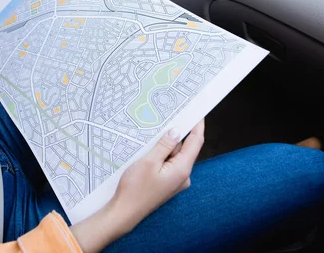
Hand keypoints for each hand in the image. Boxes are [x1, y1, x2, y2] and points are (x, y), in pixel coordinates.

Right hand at [71, 120, 204, 252]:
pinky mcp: (166, 184)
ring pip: (174, 156)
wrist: (124, 212)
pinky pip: (167, 164)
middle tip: (168, 118)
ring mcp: (175, 181)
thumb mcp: (148, 161)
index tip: (198, 112)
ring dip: (165, 146)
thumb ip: (164, 145)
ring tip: (152, 136)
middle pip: (184, 148)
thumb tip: (176, 131)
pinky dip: (161, 155)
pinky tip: (149, 151)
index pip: (195, 142)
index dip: (197, 126)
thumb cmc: (135, 188)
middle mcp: (183, 176)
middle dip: (176, 134)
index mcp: (182, 169)